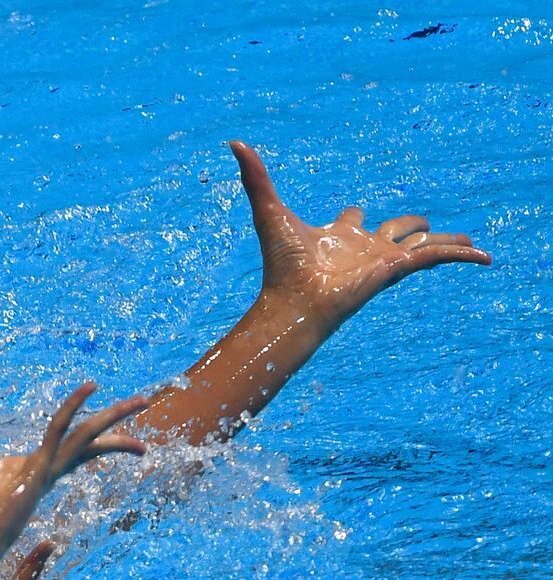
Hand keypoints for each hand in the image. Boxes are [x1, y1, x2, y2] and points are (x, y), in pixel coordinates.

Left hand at [0, 384, 147, 552]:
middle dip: (119, 418)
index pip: (72, 437)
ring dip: (115, 417)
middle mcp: (50, 467)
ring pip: (88, 435)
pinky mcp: (42, 474)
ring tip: (146, 401)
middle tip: (149, 401)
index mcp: (38, 464)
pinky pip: (62, 435)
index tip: (100, 395)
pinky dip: (72, 412)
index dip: (86, 416)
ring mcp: (50, 471)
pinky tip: (89, 392)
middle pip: (93, 437)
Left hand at [231, 140, 490, 324]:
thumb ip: (255, 177)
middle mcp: (361, 248)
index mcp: (336, 235)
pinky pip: (436, 257)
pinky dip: (460, 255)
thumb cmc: (281, 263)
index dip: (353, 214)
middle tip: (421, 222)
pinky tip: (483, 255)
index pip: (352, 218)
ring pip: (421, 245)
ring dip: (444, 241)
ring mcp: (381, 260)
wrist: (294, 301)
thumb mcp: (268, 211)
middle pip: (392, 231)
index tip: (355, 211)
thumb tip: (233, 142)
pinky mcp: (396, 270)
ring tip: (467, 240)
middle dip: (407, 226)